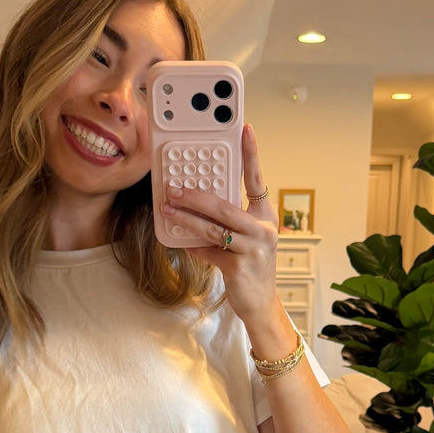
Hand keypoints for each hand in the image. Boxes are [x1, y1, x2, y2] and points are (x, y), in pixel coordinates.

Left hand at [161, 123, 280, 328]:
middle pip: (225, 206)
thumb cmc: (251, 266)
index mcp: (265, 216)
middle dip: (196, 196)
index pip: (257, 179)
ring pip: (214, 229)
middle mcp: (263, 230)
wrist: (260, 303)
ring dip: (187, 218)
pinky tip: (182, 242)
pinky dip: (193, 246)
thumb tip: (198, 203)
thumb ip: (229, 220)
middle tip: (175, 187)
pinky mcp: (239, 269)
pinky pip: (209, 252)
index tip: (245, 129)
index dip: (251, 153)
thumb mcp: (246, 237)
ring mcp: (253, 250)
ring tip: (168, 209)